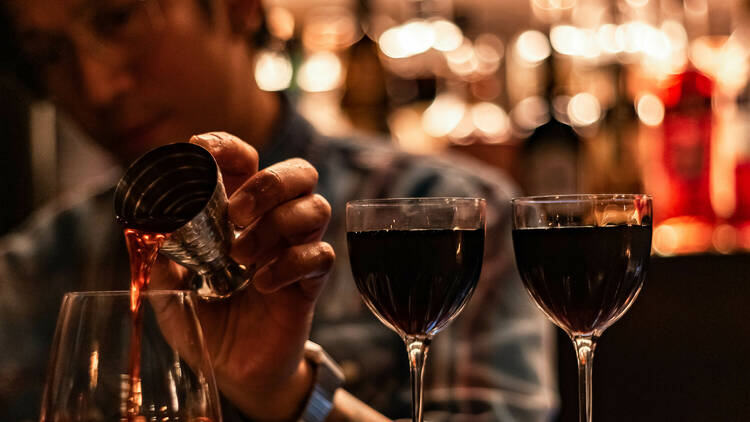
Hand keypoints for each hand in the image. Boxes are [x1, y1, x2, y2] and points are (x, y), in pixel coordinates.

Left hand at [150, 131, 334, 420]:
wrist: (235, 371)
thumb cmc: (205, 322)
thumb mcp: (170, 294)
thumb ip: (163, 263)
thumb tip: (156, 232)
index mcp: (237, 213)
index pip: (246, 161)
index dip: (229, 147)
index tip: (202, 150)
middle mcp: (272, 223)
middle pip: (300, 172)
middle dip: (270, 183)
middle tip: (237, 214)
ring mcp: (296, 249)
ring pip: (315, 208)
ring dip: (277, 225)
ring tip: (242, 258)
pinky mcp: (311, 281)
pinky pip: (321, 255)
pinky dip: (291, 264)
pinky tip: (263, 285)